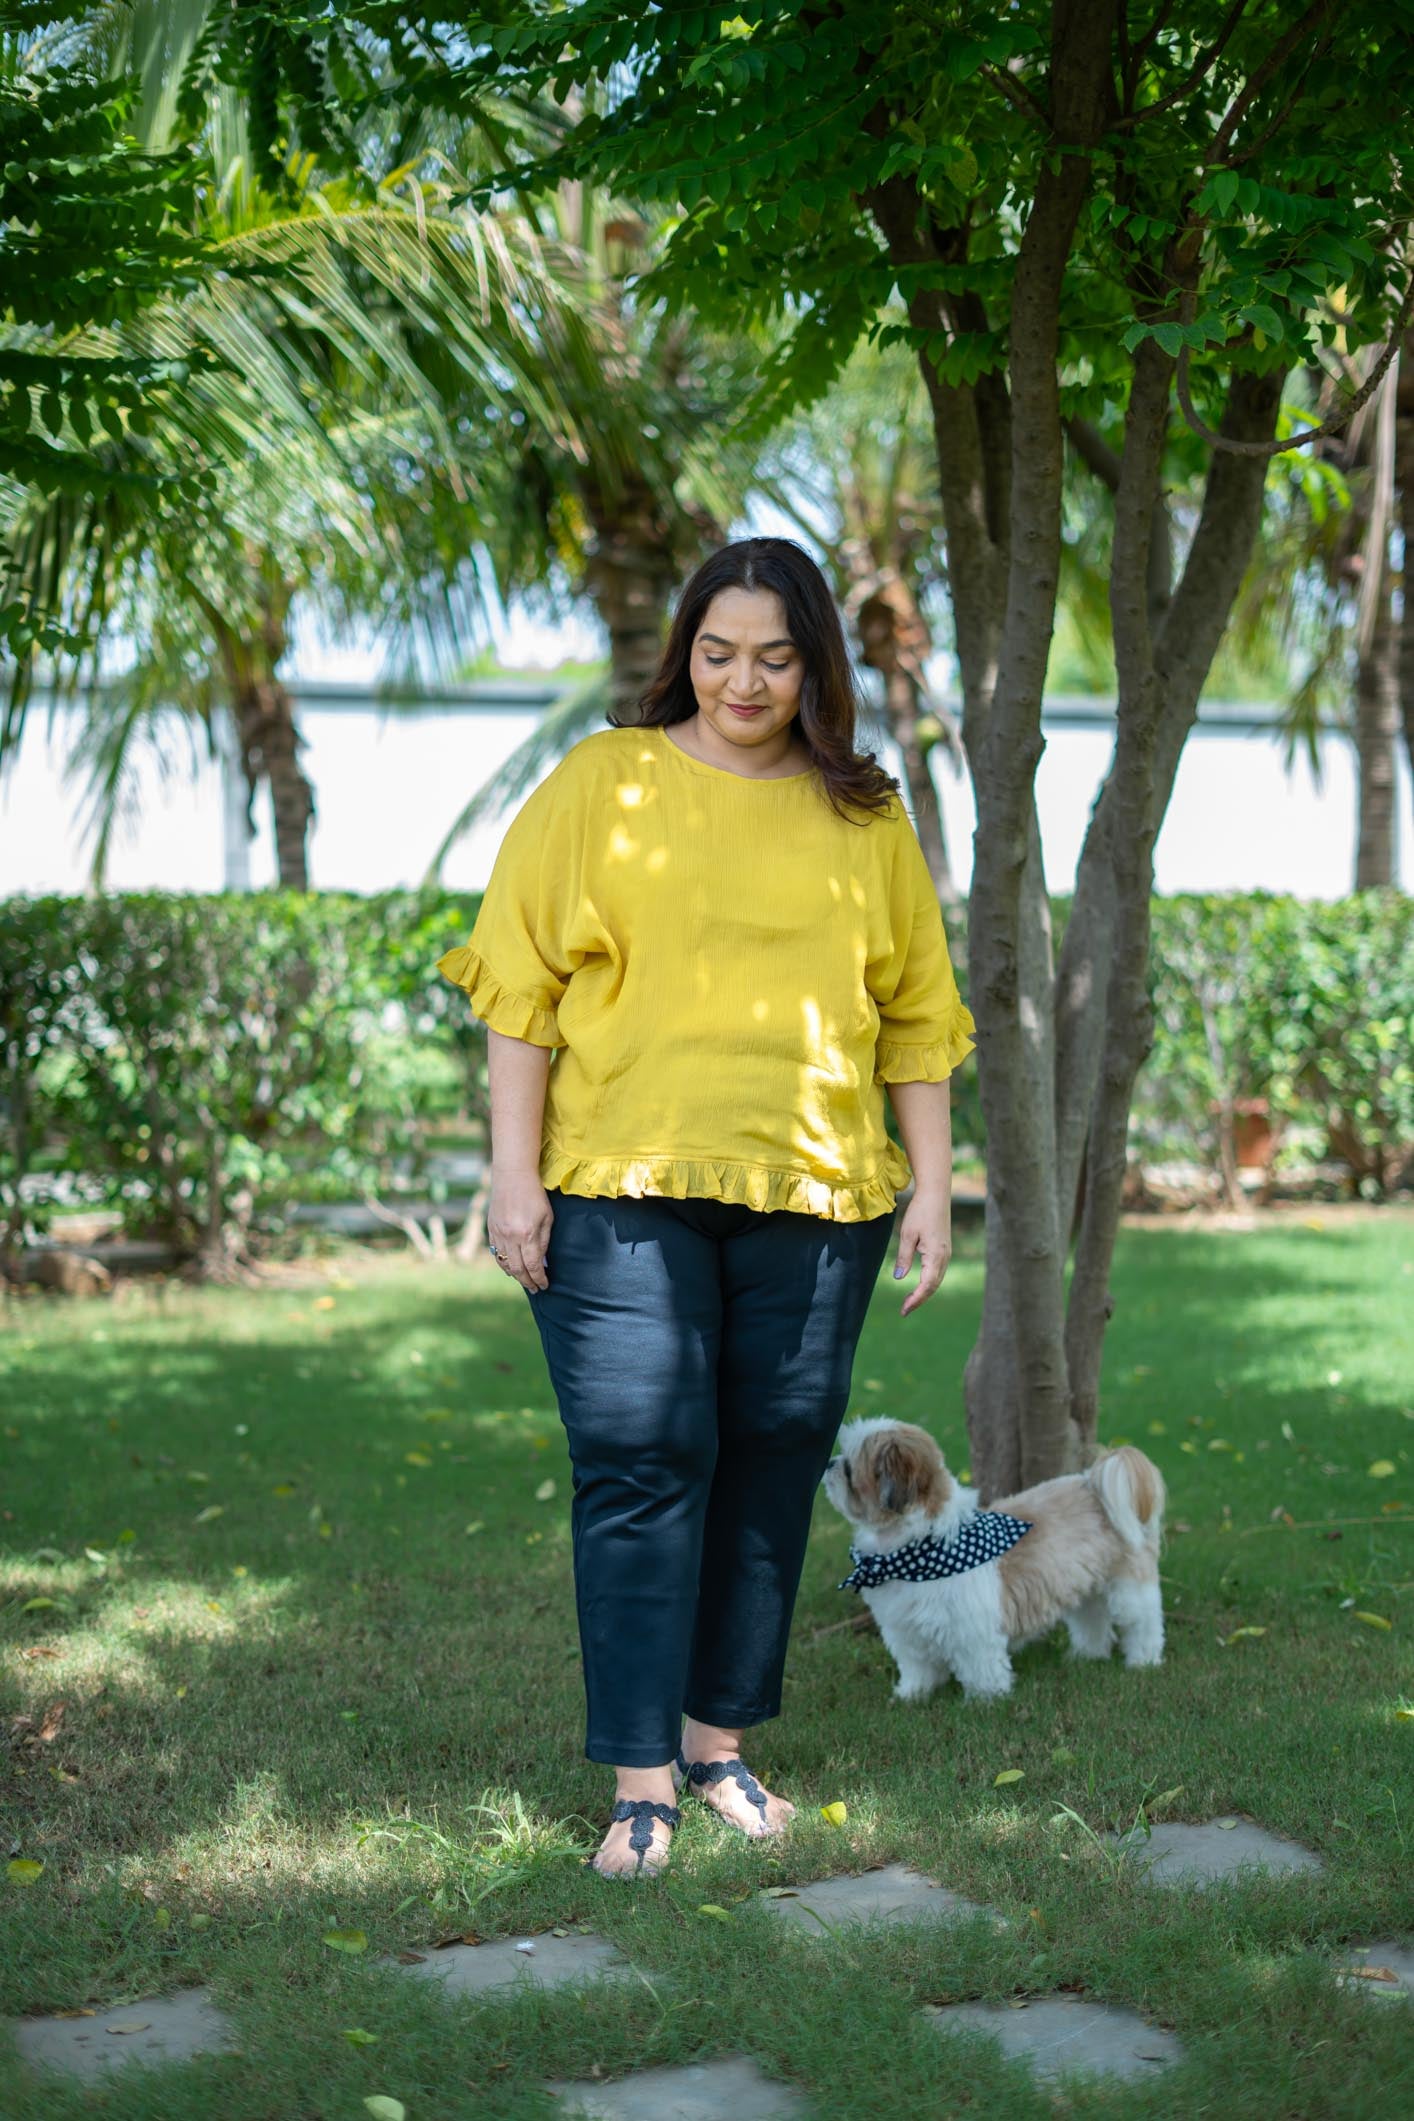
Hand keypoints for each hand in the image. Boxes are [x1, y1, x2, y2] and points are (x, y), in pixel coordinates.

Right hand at [486, 1172, 552, 1290]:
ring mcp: (498, 1234)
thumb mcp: (547, 1217)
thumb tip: (542, 1262)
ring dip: (515, 1275)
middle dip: (527, 1281)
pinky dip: (503, 1263)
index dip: (539, 1278)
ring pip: (504, 1263)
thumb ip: (544, 1241)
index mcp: (527, 1234)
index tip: (544, 1285)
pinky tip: (510, 1268)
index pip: (533, 1265)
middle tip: (535, 1288)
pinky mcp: (491, 1230)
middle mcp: (510, 1237)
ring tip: (524, 1280)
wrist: (512, 1176)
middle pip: (517, 1269)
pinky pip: (495, 1253)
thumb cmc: (535, 1195)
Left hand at [892, 1188, 951, 1315]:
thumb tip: (898, 1278)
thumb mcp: (907, 1234)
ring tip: (909, 1301)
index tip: (904, 1310)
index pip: (926, 1285)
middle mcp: (944, 1257)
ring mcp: (946, 1253)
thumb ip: (904, 1257)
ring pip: (937, 1280)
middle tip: (904, 1310)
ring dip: (924, 1292)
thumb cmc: (920, 1211)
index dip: (915, 1300)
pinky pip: (938, 1272)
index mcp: (936, 1255)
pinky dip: (929, 1283)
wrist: (935, 1194)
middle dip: (919, 1299)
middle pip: (933, 1286)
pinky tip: (919, 1285)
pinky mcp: (944, 1249)